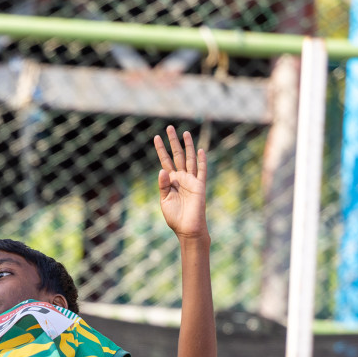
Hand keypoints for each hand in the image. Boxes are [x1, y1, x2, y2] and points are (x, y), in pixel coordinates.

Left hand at [154, 126, 208, 243]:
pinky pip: (201, 171)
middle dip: (173, 142)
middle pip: (177, 155)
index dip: (161, 149)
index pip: (165, 161)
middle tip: (169, 127)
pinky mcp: (200, 186)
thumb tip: (162, 170)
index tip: (156, 137)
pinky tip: (200, 150)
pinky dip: (201, 161)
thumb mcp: (164, 201)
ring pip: (190, 159)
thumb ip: (163, 185)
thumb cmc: (175, 217)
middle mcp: (181, 178)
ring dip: (188, 146)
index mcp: (171, 181)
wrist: (187, 229)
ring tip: (185, 133)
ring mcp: (191, 181)